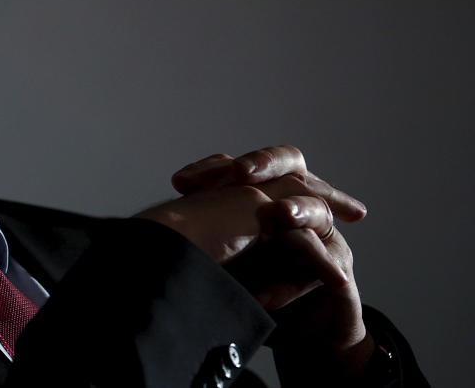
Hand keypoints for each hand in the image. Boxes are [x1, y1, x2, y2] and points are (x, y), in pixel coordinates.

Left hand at [167, 146, 374, 380]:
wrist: (303, 335)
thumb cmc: (258, 287)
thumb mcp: (227, 256)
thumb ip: (206, 229)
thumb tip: (162, 215)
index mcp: (269, 197)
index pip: (244, 166)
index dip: (214, 168)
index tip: (180, 182)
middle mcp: (299, 209)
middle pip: (291, 167)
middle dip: (267, 164)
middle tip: (241, 174)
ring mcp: (324, 238)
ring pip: (316, 209)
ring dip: (296, 210)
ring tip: (275, 216)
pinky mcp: (338, 275)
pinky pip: (324, 267)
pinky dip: (295, 281)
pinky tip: (269, 294)